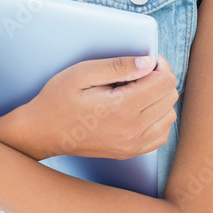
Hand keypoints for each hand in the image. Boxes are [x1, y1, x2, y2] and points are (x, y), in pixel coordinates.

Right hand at [24, 54, 178, 159]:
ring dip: (160, 99)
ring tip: (137, 90)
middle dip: (160, 79)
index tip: (146, 59)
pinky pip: (161, 134)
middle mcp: (132, 130)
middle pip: (170, 97)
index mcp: (122, 108)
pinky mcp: (130, 152)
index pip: (165, 82)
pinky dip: (157, 118)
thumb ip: (118, 66)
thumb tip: (149, 62)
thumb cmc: (57, 100)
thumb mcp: (82, 73)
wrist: (42, 132)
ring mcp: (132, 145)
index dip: (159, 65)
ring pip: (169, 115)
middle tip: (138, 72)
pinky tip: (139, 108)